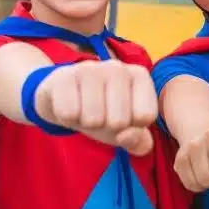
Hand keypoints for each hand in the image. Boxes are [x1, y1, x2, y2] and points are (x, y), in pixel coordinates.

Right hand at [36, 60, 156, 154]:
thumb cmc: (102, 114)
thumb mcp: (125, 131)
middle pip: (120, 121)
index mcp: (140, 76)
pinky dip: (67, 118)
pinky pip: (69, 114)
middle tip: (99, 114)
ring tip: (84, 110)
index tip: (122, 116)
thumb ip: (139, 141)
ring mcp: (90, 68)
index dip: (131, 127)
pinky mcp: (63, 75)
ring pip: (94, 119)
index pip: (145, 116)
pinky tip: (68, 105)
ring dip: (87, 123)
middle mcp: (118, 67)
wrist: (62, 99)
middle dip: (107, 127)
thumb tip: (126, 136)